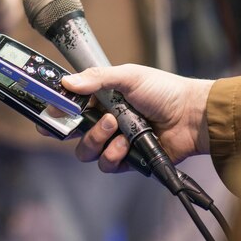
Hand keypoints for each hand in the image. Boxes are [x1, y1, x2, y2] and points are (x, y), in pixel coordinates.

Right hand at [60, 64, 213, 173]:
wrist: (191, 115)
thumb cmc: (163, 90)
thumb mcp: (128, 76)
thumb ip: (97, 78)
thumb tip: (67, 83)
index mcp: (102, 99)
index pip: (71, 105)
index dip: (57, 110)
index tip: (48, 111)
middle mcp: (105, 121)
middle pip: (72, 132)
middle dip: (67, 129)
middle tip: (72, 121)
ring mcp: (115, 141)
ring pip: (86, 150)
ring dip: (95, 139)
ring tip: (114, 126)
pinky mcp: (127, 160)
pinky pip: (106, 164)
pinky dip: (113, 154)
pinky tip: (125, 144)